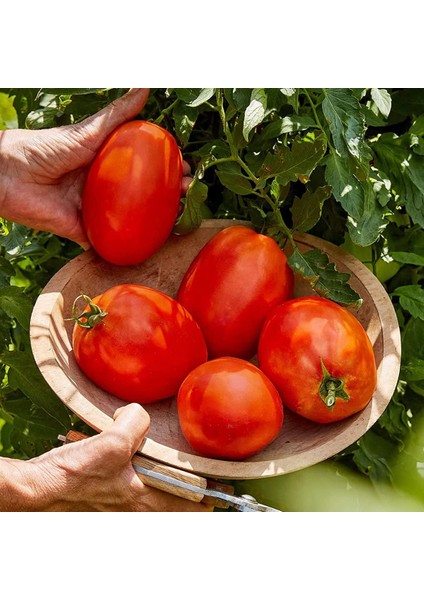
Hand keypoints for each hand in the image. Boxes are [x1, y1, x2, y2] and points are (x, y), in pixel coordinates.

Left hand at [0, 89, 191, 247]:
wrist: (10, 176)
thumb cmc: (45, 148)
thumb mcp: (88, 131)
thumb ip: (117, 115)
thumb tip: (145, 87)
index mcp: (107, 164)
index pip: (145, 168)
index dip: (167, 170)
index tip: (186, 170)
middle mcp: (105, 188)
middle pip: (143, 195)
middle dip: (168, 197)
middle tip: (187, 194)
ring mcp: (96, 211)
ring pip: (132, 219)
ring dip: (155, 221)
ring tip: (177, 218)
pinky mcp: (85, 232)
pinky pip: (111, 241)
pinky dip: (128, 245)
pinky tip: (150, 244)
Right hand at [23, 403, 210, 511]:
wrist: (38, 489)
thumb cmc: (73, 476)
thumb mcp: (113, 441)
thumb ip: (136, 423)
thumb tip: (137, 414)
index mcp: (144, 499)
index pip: (189, 506)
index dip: (209, 498)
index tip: (223, 490)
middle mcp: (133, 507)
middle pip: (170, 501)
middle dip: (183, 488)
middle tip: (197, 476)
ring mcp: (116, 504)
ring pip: (146, 491)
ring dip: (152, 476)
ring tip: (149, 457)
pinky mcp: (100, 496)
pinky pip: (122, 482)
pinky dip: (125, 469)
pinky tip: (112, 451)